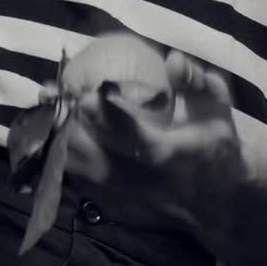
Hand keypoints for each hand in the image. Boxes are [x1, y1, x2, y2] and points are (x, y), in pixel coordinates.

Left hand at [63, 50, 245, 230]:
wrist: (221, 201)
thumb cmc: (219, 147)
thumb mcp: (219, 109)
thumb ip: (197, 82)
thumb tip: (172, 58)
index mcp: (166, 154)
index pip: (128, 135)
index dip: (103, 115)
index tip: (84, 93)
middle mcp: (140, 180)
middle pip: (91, 154)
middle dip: (67, 124)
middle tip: (51, 93)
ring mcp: (124, 198)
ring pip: (79, 170)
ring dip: (59, 139)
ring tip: (45, 108)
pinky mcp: (115, 207)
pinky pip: (80, 182)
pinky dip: (64, 158)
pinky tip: (53, 134)